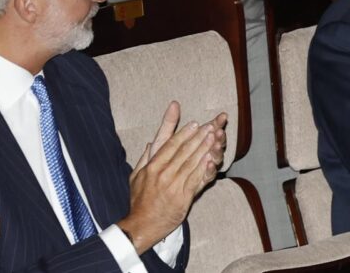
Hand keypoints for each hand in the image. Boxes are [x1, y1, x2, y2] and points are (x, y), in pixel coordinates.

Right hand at [118, 101, 226, 253]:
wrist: (142, 225)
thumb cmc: (139, 201)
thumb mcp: (135, 177)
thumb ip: (144, 159)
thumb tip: (149, 143)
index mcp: (152, 167)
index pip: (170, 145)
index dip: (183, 133)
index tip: (194, 124)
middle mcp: (163, 174)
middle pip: (184, 151)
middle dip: (198, 137)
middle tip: (209, 126)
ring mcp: (174, 185)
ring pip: (192, 162)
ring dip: (204, 148)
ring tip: (214, 137)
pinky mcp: (183, 197)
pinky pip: (196, 178)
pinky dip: (204, 167)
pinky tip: (212, 158)